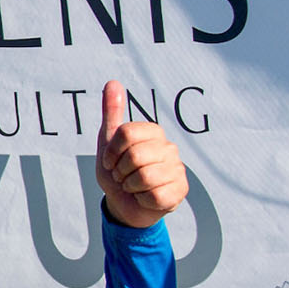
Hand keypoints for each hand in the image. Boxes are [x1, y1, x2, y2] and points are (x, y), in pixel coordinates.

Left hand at [94, 80, 186, 227]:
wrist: (123, 204)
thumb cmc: (117, 172)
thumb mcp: (108, 142)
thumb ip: (112, 113)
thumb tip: (112, 82)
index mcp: (153, 133)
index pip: (126, 133)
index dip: (111, 152)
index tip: (111, 161)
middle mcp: (169, 147)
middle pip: (134, 156)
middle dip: (120, 172)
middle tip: (123, 176)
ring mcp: (177, 169)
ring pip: (144, 177)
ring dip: (130, 187)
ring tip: (133, 186)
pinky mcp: (180, 191)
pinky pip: (154, 195)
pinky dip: (142, 200)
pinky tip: (144, 197)